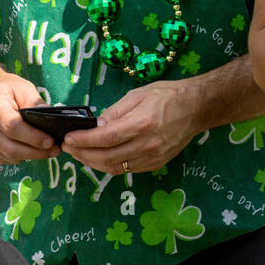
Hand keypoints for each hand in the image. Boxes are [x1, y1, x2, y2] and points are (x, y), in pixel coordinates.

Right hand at [0, 66, 58, 162]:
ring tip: (49, 151)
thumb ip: (35, 102)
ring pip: (9, 156)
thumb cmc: (7, 88)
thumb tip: (51, 116)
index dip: (32, 136)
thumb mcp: (23, 88)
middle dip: (35, 152)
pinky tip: (34, 150)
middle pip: (11, 147)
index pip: (13, 127)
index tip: (50, 140)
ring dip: (31, 156)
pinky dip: (23, 156)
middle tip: (55, 150)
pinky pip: (7, 158)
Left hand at [61, 81, 200, 173]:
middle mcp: (147, 145)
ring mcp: (152, 157)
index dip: (84, 141)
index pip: (105, 138)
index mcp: (142, 124)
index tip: (68, 139)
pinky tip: (100, 157)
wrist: (196, 108)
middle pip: (107, 157)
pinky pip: (127, 169)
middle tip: (68, 148)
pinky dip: (110, 165)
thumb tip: (96, 126)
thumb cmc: (167, 95)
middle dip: (83, 154)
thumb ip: (115, 111)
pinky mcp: (156, 164)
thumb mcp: (138, 95)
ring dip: (93, 163)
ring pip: (115, 168)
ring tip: (80, 154)